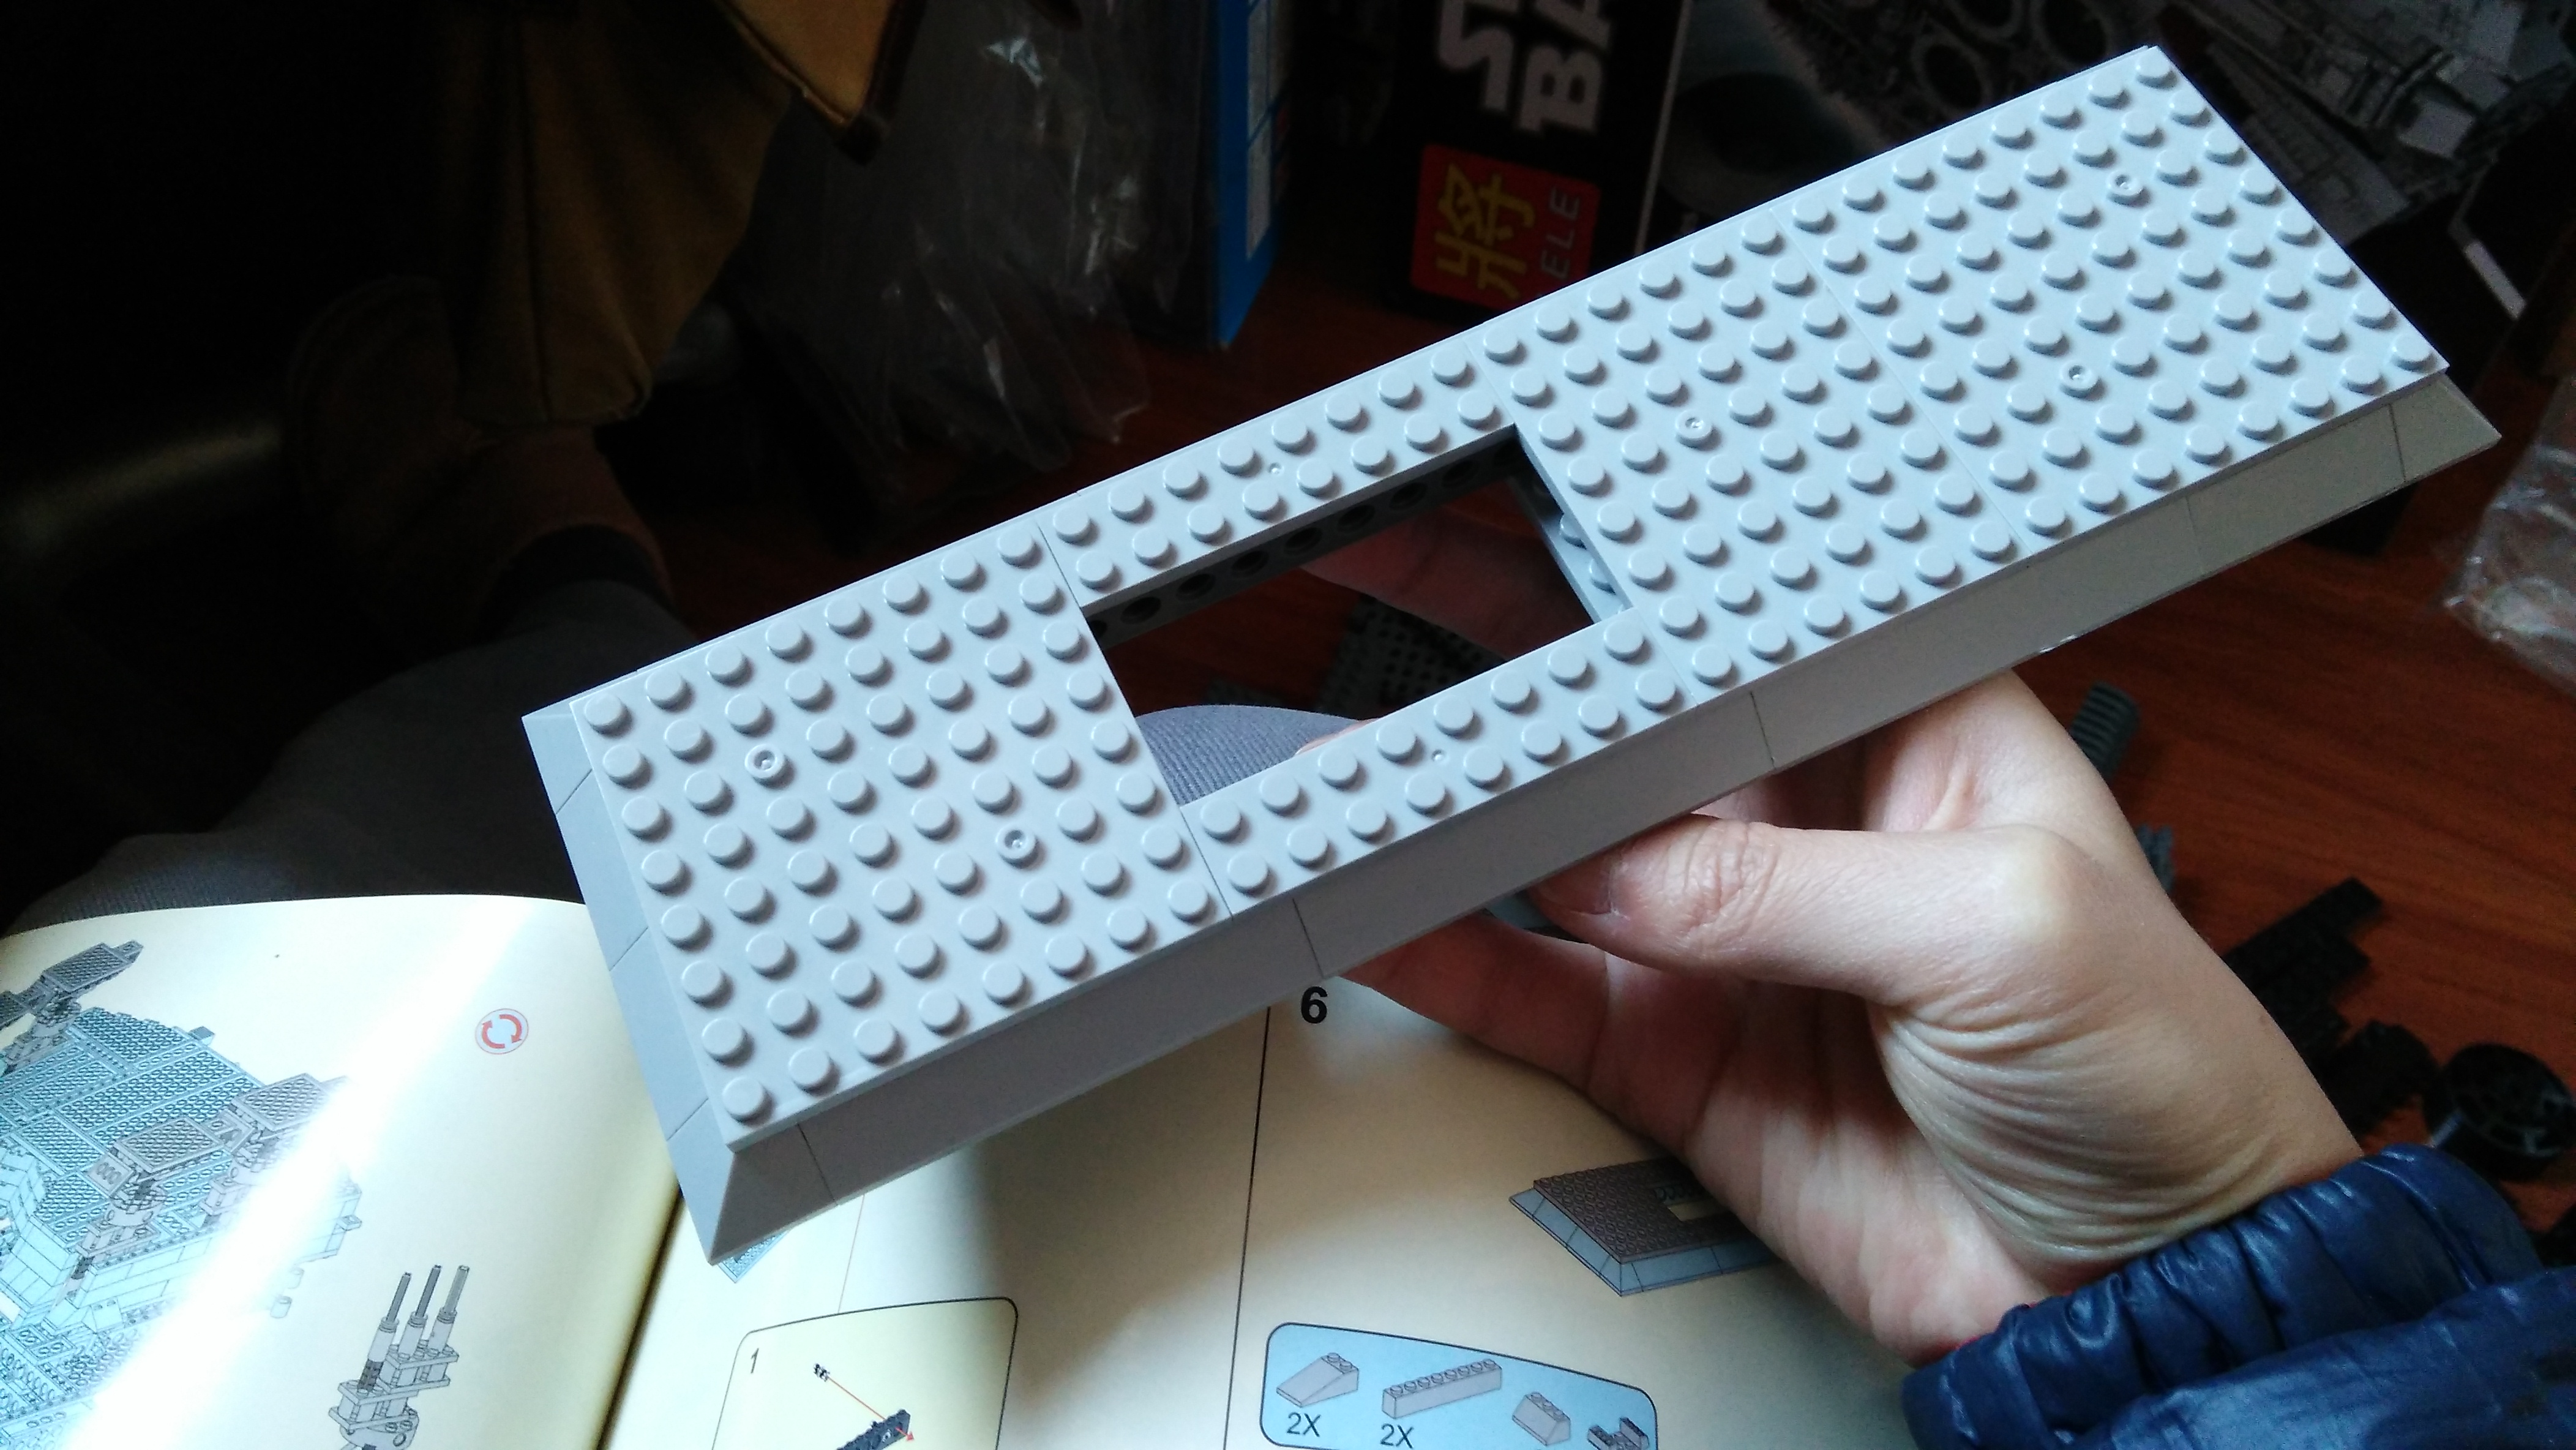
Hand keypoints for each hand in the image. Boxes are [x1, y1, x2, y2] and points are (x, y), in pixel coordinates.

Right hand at [1310, 508, 2358, 1362]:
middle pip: (1624, 712)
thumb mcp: (2001, 929)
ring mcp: (1731, 940)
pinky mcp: (1680, 1056)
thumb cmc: (2158, 1076)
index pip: (1748, 612)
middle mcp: (1807, 819)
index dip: (1635, 554)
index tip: (1519, 490)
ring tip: (1349, 768)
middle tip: (1377, 574)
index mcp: (1912, 729)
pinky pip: (1540, 993)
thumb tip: (1606, 869)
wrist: (2146, 1294)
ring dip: (1455, 816)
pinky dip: (1453, 965)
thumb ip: (1786, 886)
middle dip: (1504, 651)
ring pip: (1555, 854)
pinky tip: (1383, 923)